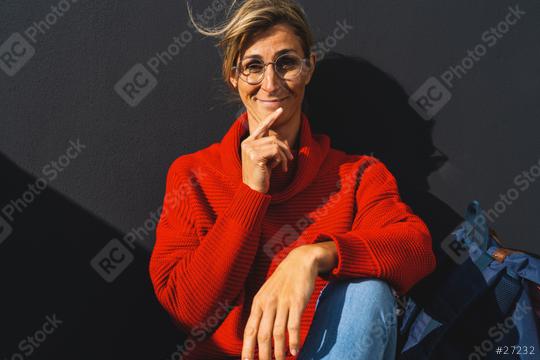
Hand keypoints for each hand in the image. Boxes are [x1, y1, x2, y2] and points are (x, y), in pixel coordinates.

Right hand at [241, 107, 293, 192]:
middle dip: (285, 148)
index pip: (262, 126)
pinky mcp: (255, 155)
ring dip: (284, 156)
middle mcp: (247, 143)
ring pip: (276, 143)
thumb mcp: (266, 159)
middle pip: (274, 137)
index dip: (272, 117)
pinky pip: (275, 151)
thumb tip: (282, 142)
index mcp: (248, 142)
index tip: (281, 109)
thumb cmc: (261, 175)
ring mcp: (249, 149)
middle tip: (290, 159)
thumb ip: (270, 148)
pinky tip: (278, 168)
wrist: (253, 191)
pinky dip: (281, 159)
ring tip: (284, 166)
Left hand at [241, 244, 331, 359]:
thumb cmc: (283, 281)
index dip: (247, 348)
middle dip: (263, 355)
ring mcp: (283, 303)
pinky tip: (295, 351)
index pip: (249, 330)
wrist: (300, 262)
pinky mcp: (297, 302)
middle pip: (262, 335)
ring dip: (278, 352)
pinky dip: (293, 341)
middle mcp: (268, 303)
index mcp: (258, 303)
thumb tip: (256, 335)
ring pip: (277, 333)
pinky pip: (293, 325)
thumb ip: (261, 312)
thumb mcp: (267, 294)